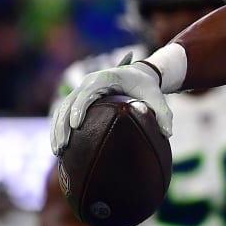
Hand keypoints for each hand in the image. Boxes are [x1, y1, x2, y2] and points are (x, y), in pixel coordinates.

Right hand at [51, 53, 172, 152]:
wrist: (139, 74)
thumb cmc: (147, 85)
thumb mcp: (157, 96)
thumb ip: (163, 113)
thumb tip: (168, 134)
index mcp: (105, 78)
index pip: (87, 92)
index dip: (80, 108)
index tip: (76, 126)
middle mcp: (89, 82)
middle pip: (69, 103)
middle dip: (63, 125)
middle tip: (63, 147)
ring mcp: (81, 89)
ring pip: (62, 109)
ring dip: (57, 129)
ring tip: (58, 151)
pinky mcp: (79, 98)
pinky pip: (63, 113)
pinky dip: (59, 128)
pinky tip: (60, 147)